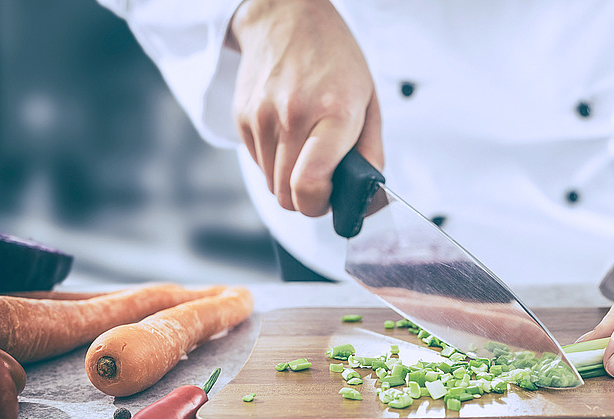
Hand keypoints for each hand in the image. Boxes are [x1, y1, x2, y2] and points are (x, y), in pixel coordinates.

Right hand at [228, 0, 382, 216]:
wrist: (286, 18)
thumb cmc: (335, 61)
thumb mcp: (369, 102)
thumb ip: (371, 154)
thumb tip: (366, 199)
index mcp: (333, 113)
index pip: (310, 184)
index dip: (320, 205)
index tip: (330, 199)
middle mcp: (292, 116)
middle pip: (288, 195)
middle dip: (308, 198)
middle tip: (324, 179)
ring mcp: (261, 117)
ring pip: (271, 184)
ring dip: (290, 181)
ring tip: (307, 151)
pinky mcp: (242, 117)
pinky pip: (258, 164)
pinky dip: (275, 163)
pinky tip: (289, 136)